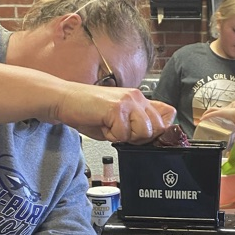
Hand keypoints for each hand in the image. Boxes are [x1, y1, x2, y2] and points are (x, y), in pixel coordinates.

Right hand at [54, 84, 176, 142]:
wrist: (65, 101)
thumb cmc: (88, 111)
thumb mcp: (120, 118)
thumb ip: (138, 124)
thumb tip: (155, 136)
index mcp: (140, 98)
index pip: (169, 114)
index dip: (161, 130)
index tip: (144, 135)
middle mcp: (137, 97)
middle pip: (159, 128)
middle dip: (141, 138)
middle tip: (121, 131)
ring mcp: (127, 101)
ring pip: (144, 132)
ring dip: (126, 137)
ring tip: (111, 127)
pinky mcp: (115, 108)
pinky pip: (123, 134)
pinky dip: (111, 136)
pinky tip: (102, 125)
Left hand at [200, 106, 234, 137]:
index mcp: (227, 114)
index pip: (218, 113)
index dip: (214, 115)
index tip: (211, 119)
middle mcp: (223, 111)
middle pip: (213, 109)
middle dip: (207, 113)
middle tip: (203, 117)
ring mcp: (221, 111)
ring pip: (210, 110)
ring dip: (205, 113)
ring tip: (201, 118)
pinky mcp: (221, 112)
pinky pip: (211, 114)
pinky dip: (206, 116)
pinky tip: (202, 119)